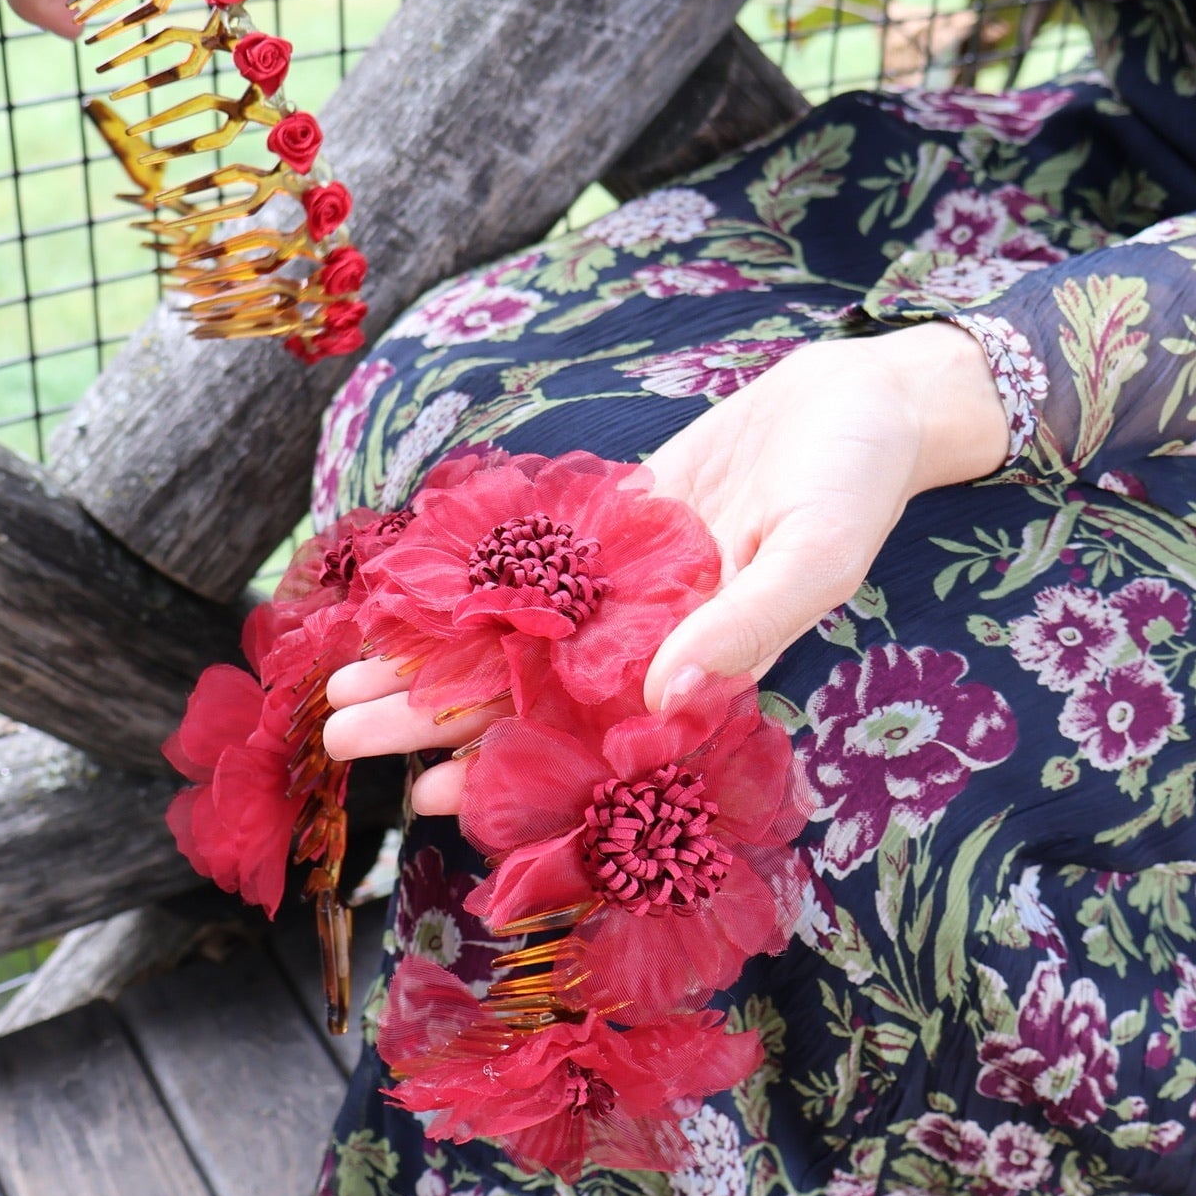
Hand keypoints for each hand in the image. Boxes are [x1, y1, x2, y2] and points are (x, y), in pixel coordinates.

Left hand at [322, 321, 1008, 813]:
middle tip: (337, 739)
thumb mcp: (814, 554)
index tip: (429, 797)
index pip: (586, 741)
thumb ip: (744, 628)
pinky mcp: (611, 531)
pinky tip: (402, 604)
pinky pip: (528, 569)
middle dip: (433, 717)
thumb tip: (662, 702)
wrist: (858, 399)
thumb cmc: (855, 482)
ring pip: (512, 637)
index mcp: (695, 671)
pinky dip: (467, 588)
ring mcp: (624, 588)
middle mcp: (649, 643)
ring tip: (343, 685)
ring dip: (431, 659)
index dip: (508, 770)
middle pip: (525, 695)